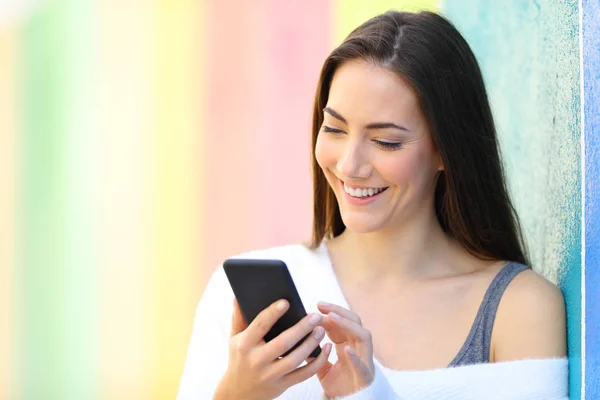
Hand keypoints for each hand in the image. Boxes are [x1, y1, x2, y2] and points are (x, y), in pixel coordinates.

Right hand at [214, 298, 332, 399]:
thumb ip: (238, 317)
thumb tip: (238, 295)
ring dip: (310, 344)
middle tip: (315, 315)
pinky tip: (325, 350)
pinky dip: (316, 363)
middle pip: (282, 343)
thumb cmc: (239, 358)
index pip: (259, 326)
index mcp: (244, 344)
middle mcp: (257, 360)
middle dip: (301, 329)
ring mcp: (270, 375)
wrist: (238, 393)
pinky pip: (303, 375)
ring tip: (321, 330)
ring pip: (294, 360)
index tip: (286, 302)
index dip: (272, 313)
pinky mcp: (282, 385)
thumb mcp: (234, 338)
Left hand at [315, 302, 374, 397]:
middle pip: (354, 322)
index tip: (316, 306)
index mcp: (348, 344)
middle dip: (338, 311)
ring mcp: (364, 360)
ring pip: (363, 336)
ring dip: (347, 325)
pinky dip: (355, 357)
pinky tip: (345, 349)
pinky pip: (363, 365)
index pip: (342, 323)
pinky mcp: (366, 376)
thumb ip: (316, 353)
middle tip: (321, 306)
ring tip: (332, 318)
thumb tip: (299, 340)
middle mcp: (358, 349)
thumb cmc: (339, 385)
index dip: (330, 313)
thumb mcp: (322, 367)